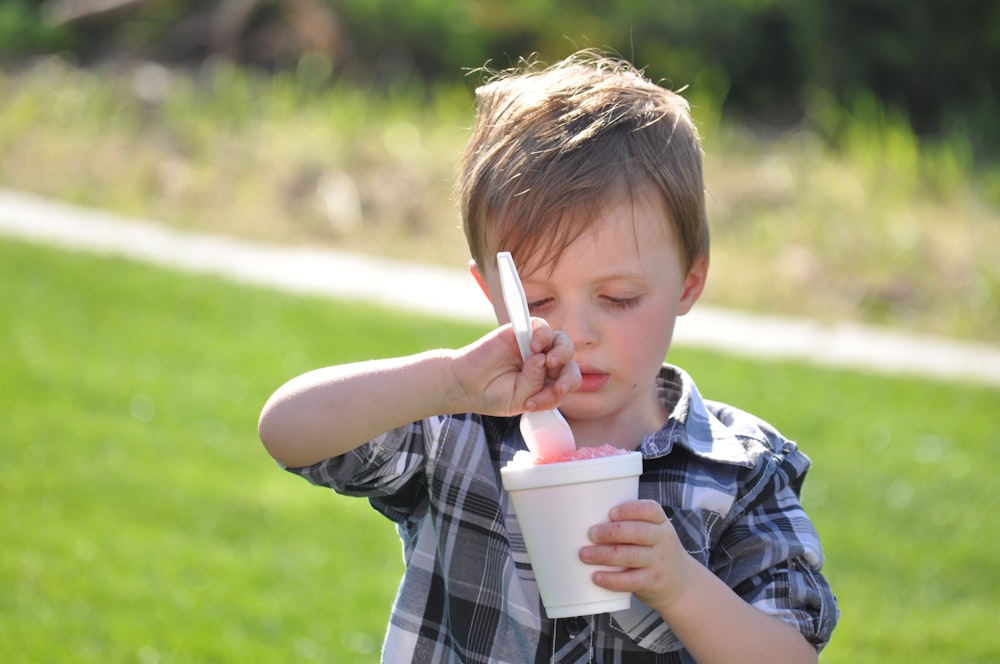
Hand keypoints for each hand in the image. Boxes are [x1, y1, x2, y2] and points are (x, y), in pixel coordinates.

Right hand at [452, 317, 579, 415]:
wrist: (466, 384)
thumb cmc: (494, 395)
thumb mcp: (519, 400)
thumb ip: (534, 384)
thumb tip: (543, 359)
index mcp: (549, 383)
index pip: (567, 384)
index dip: (560, 392)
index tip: (534, 403)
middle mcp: (546, 364)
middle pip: (570, 364)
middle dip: (569, 376)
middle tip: (558, 387)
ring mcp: (536, 347)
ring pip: (562, 343)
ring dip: (561, 353)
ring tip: (547, 361)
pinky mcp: (524, 331)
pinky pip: (543, 327)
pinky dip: (544, 335)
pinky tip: (534, 346)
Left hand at [579, 500, 692, 611]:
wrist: (680, 584)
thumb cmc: (654, 552)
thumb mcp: (654, 533)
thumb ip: (630, 526)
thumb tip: (586, 521)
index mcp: (661, 522)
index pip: (650, 510)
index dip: (630, 510)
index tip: (611, 513)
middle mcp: (663, 540)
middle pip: (638, 532)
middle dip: (612, 532)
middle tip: (591, 533)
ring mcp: (659, 562)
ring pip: (631, 556)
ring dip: (605, 555)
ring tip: (584, 554)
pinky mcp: (652, 582)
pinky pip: (630, 581)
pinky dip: (611, 579)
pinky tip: (596, 576)